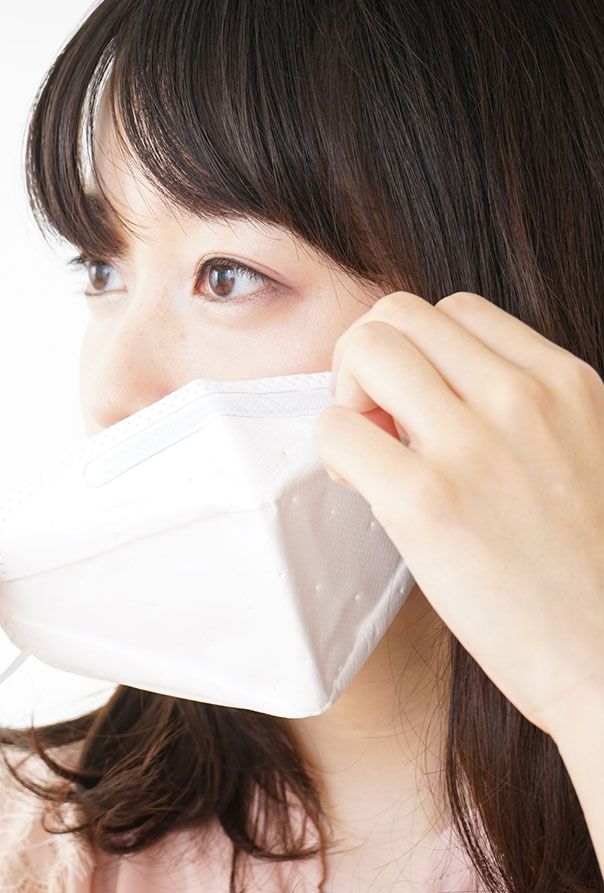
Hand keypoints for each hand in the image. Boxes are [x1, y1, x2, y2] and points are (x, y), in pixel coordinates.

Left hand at [312, 290, 603, 740]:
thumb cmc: (588, 575)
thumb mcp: (584, 456)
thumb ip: (525, 415)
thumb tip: (435, 400)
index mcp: (567, 384)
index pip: (458, 310)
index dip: (420, 354)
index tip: (421, 409)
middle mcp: (523, 398)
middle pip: (398, 315)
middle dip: (370, 361)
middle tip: (380, 427)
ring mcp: (473, 445)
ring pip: (365, 347)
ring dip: (346, 394)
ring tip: (371, 453)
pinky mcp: (426, 502)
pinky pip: (335, 429)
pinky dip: (333, 452)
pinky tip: (365, 491)